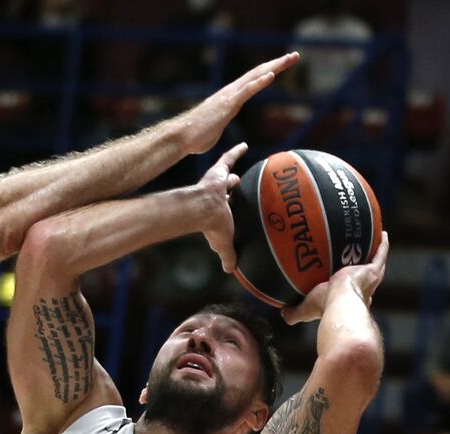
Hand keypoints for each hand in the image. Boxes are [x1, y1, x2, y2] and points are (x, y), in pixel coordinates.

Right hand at [176, 52, 299, 155]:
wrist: (181, 137)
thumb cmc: (194, 137)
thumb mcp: (213, 130)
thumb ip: (218, 125)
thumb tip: (215, 130)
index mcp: (230, 98)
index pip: (253, 81)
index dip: (269, 71)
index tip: (283, 66)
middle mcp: (231, 92)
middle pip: (258, 73)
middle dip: (277, 63)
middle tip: (295, 56)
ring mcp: (229, 96)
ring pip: (256, 77)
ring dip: (275, 66)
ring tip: (290, 58)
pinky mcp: (227, 104)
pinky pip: (247, 90)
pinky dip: (260, 82)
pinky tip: (272, 75)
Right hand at [196, 142, 246, 272]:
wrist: (203, 211)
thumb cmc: (213, 227)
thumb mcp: (224, 244)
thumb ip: (227, 255)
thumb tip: (231, 271)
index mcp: (217, 212)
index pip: (224, 208)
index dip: (228, 207)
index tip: (230, 207)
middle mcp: (216, 196)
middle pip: (225, 191)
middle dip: (230, 189)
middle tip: (235, 186)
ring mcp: (216, 183)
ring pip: (226, 175)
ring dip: (230, 173)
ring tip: (237, 170)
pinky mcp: (217, 172)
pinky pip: (228, 158)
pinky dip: (236, 151)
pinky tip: (245, 145)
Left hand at [282, 232, 389, 325]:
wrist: (340, 304)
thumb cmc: (324, 308)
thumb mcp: (306, 309)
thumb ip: (293, 312)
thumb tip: (282, 312)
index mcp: (348, 300)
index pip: (350, 294)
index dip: (348, 290)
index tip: (344, 281)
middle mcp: (362, 290)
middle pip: (364, 276)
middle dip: (363, 269)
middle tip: (359, 257)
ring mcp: (369, 279)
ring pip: (375, 264)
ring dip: (375, 253)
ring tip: (375, 241)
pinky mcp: (373, 270)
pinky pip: (381, 254)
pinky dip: (383, 244)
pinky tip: (383, 233)